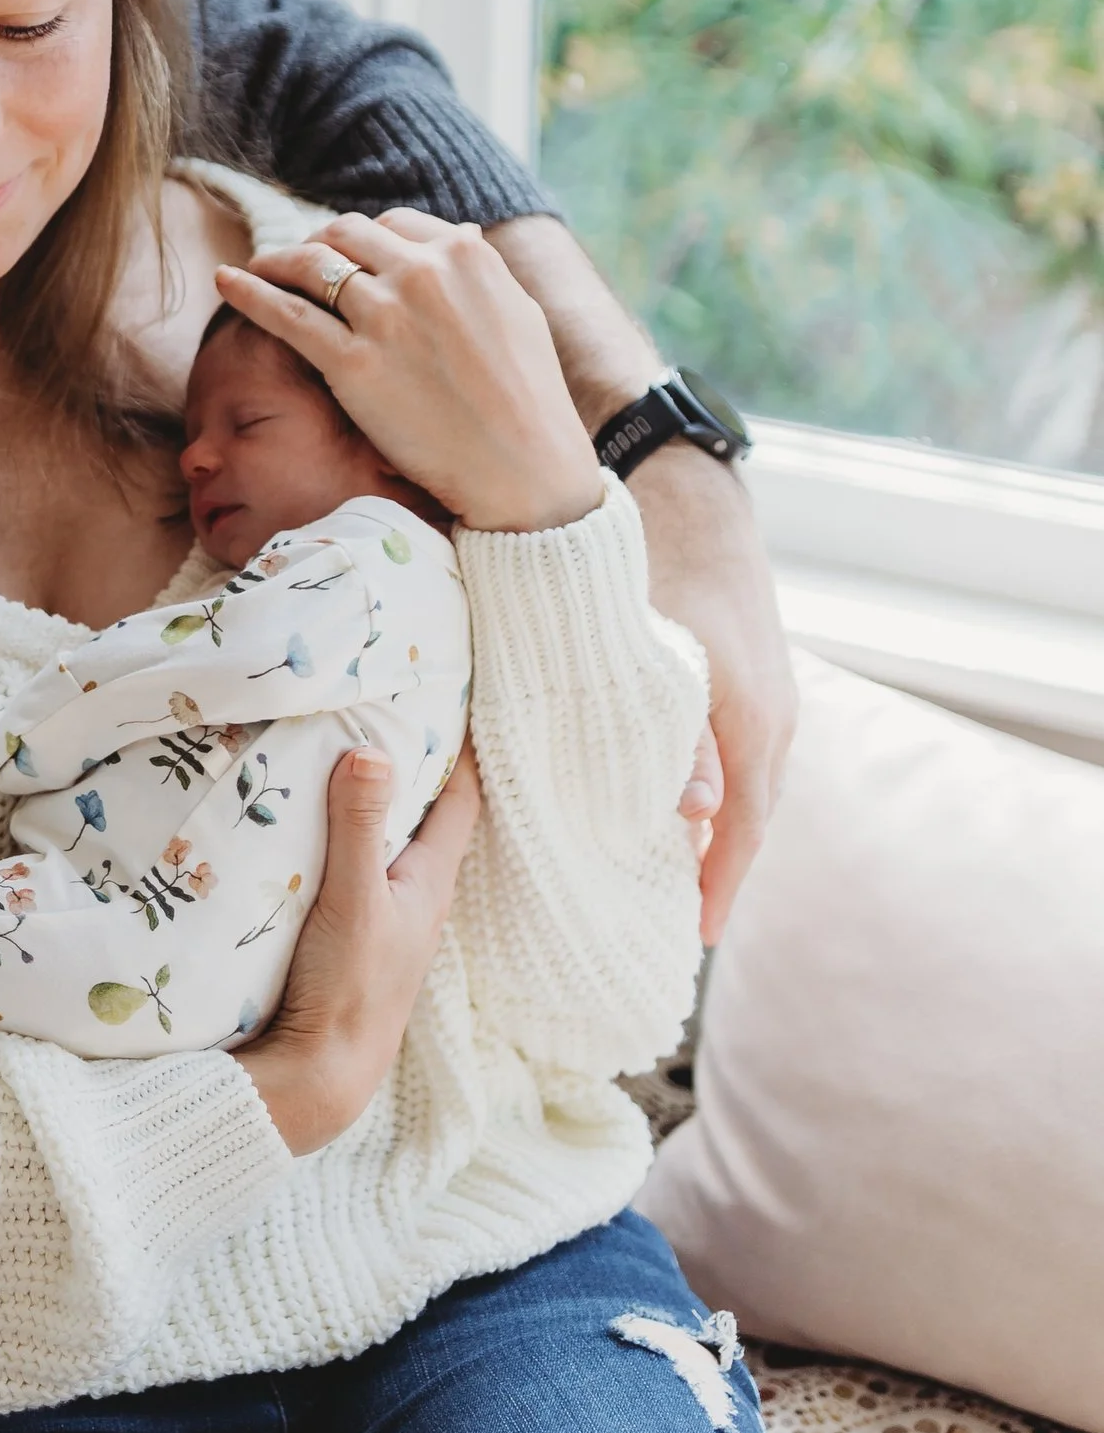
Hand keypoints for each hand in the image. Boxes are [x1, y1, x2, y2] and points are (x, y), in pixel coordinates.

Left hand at [216, 210, 603, 533]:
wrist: (522, 467)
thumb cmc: (528, 399)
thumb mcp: (517, 312)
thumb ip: (482, 271)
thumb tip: (464, 232)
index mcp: (464, 254)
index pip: (392, 226)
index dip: (363, 240)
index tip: (346, 257)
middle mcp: (421, 273)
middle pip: (345, 236)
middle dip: (318, 244)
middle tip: (298, 263)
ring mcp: (383, 315)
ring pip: (310, 264)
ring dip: (278, 260)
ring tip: (258, 267)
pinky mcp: (353, 361)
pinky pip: (285, 313)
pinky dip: (249, 291)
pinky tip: (225, 280)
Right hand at [241, 747, 479, 1151]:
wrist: (320, 1073)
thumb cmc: (348, 988)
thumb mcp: (353, 898)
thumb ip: (359, 826)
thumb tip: (372, 751)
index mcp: (430, 881)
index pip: (461, 799)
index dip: (461, 749)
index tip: (450, 699)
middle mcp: (417, 898)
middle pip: (425, 816)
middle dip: (412, 765)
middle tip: (385, 710)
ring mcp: (386, 921)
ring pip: (388, 845)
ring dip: (374, 805)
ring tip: (343, 753)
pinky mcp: (353, 940)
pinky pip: (357, 871)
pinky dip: (345, 840)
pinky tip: (312, 830)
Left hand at [629, 438, 798, 941]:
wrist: (693, 498)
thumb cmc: (661, 571)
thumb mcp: (657, 658)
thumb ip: (676, 739)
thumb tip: (696, 817)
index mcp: (753, 723)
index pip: (742, 828)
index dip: (721, 882)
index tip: (701, 934)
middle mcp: (774, 717)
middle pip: (751, 815)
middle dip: (721, 867)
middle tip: (684, 919)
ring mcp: (770, 696)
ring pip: (748, 783)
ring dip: (721, 829)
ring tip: (680, 874)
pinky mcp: (755, 677)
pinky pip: (744, 753)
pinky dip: (721, 788)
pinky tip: (685, 800)